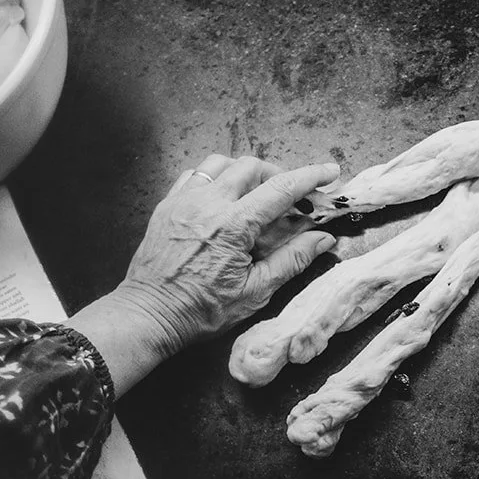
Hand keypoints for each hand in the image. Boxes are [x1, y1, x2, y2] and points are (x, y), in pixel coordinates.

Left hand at [115, 155, 338, 356]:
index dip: (310, 176)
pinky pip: (196, 175)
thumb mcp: (255, 292)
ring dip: (246, 172)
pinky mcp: (168, 205)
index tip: (329, 172)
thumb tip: (322, 240)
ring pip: (222, 164)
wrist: (149, 315)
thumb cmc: (200, 311)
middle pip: (251, 167)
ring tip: (257, 194)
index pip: (280, 189)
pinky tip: (224, 198)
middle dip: (278, 175)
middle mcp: (207, 205)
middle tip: (291, 197)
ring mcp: (184, 201)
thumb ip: (291, 260)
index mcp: (233, 227)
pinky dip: (217, 178)